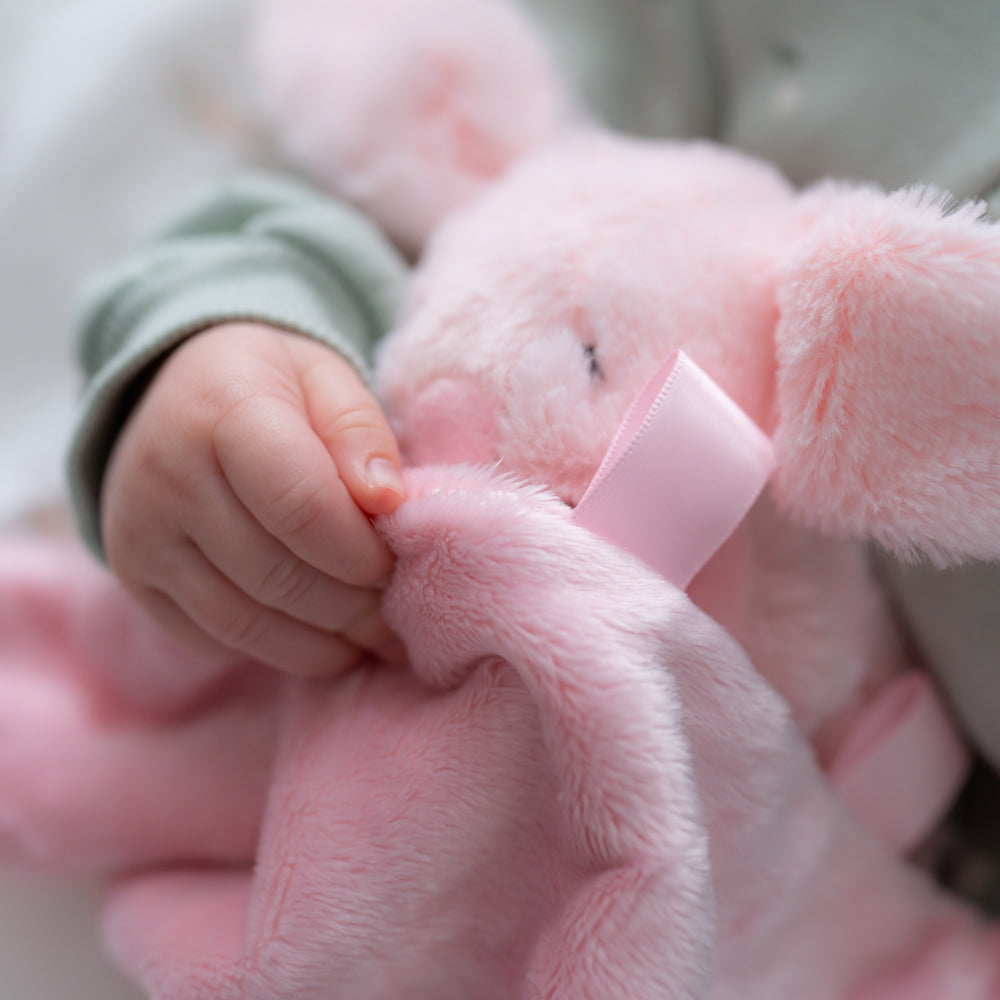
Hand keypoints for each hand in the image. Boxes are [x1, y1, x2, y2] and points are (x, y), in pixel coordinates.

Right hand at [102, 322, 406, 674]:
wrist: (179, 390)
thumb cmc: (274, 385)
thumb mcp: (328, 379)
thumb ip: (362, 432)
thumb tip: (389, 501)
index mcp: (223, 412)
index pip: (302, 507)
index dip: (361, 552)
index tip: (398, 564)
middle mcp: (166, 476)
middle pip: (277, 574)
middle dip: (351, 609)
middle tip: (395, 617)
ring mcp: (140, 534)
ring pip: (245, 620)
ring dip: (321, 644)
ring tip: (369, 638)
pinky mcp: (135, 577)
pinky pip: (213, 638)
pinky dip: (277, 649)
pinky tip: (320, 638)